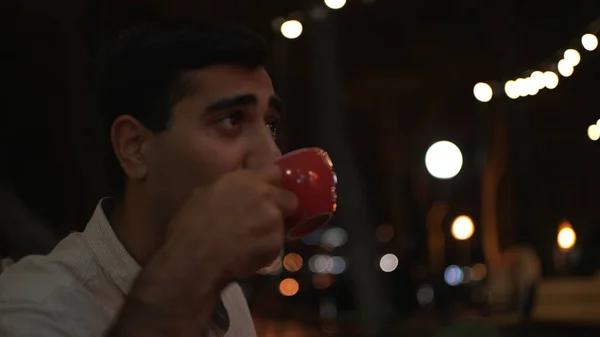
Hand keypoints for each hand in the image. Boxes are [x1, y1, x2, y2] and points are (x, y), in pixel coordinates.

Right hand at [164, 165, 297, 284]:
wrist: (194, 258)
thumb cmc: (190, 226)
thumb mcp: (203, 194)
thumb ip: (228, 189)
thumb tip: (233, 192)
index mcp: (244, 179)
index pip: (275, 172)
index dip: (272, 184)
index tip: (267, 193)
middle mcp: (264, 194)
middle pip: (289, 198)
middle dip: (281, 208)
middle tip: (266, 220)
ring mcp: (273, 218)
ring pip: (283, 223)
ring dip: (271, 231)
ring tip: (251, 243)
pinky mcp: (276, 243)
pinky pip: (276, 246)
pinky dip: (265, 251)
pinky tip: (248, 256)